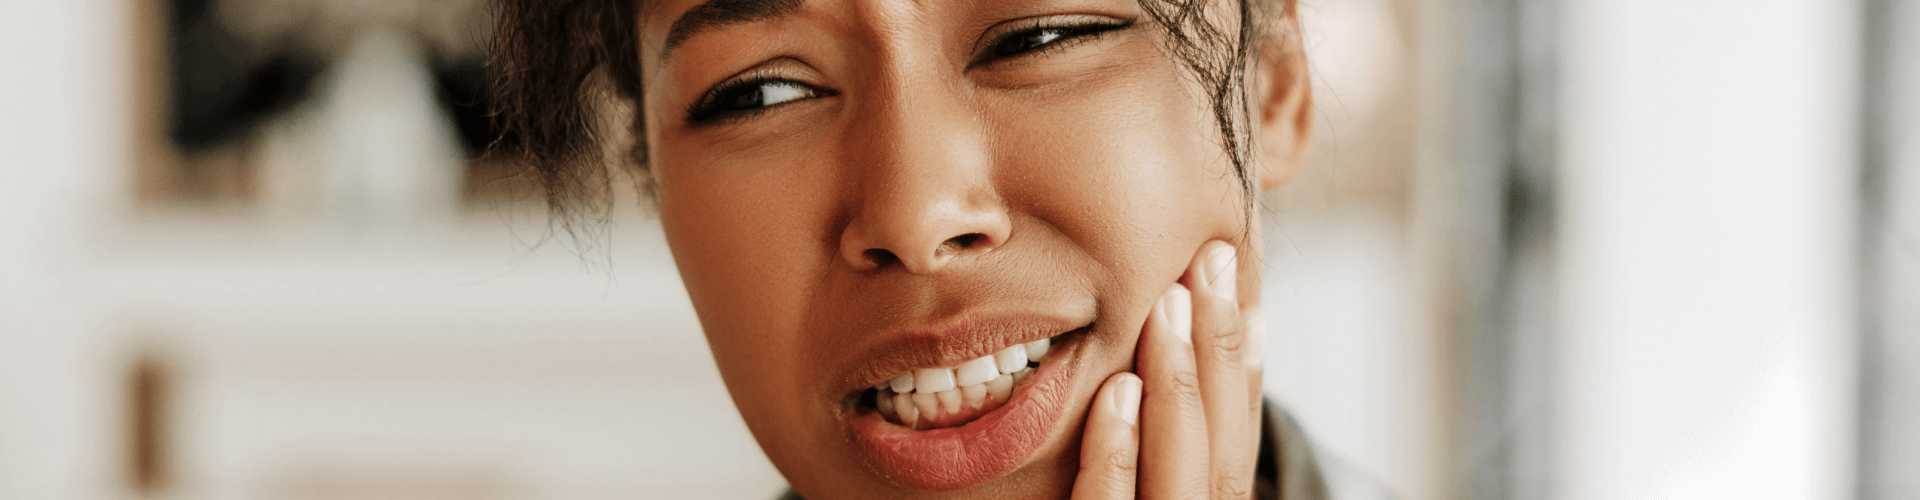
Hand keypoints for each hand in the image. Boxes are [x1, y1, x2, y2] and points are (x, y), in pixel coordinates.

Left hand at [1072, 241, 1265, 499]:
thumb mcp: (1129, 487)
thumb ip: (1151, 451)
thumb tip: (1165, 362)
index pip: (1235, 444)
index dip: (1245, 374)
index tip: (1249, 304)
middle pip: (1220, 446)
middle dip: (1218, 350)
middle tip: (1209, 262)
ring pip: (1182, 468)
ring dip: (1176, 379)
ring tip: (1168, 303)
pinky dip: (1117, 449)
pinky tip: (1118, 389)